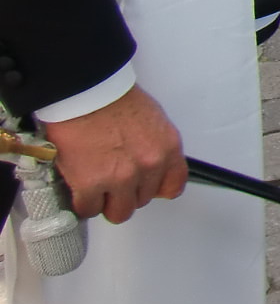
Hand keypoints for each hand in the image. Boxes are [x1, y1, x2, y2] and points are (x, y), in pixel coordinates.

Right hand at [42, 86, 186, 222]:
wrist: (85, 92)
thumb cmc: (114, 99)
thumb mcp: (152, 120)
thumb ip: (156, 147)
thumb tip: (150, 165)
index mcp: (168, 148)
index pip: (174, 185)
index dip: (157, 189)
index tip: (146, 187)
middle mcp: (149, 165)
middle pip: (143, 200)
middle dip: (128, 192)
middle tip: (114, 179)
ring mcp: (121, 177)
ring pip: (119, 211)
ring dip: (107, 201)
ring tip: (97, 186)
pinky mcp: (91, 184)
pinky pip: (89, 209)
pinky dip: (83, 203)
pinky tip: (80, 189)